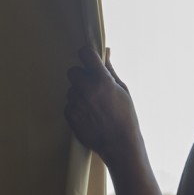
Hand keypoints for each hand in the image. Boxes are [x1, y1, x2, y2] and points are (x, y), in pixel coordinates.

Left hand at [65, 46, 139, 167]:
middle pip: (73, 71)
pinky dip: (76, 108)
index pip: (85, 53)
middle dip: (81, 77)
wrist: (120, 144)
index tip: (90, 62)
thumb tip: (106, 50)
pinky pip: (68, 104)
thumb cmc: (125, 116)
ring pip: (70, 89)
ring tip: (93, 106)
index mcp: (102, 80)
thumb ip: (110, 70)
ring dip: (79, 94)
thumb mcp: (123, 90)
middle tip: (92, 87)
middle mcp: (87, 89)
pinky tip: (89, 115)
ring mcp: (76, 103)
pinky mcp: (70, 115)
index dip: (87, 56)